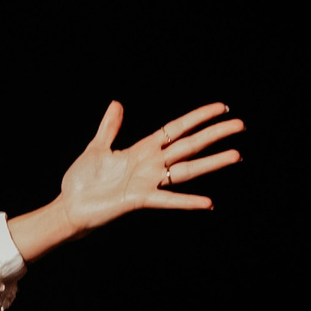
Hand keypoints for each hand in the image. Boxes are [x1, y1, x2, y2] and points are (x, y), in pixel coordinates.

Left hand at [10, 102, 245, 259]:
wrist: (69, 207)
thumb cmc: (82, 181)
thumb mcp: (97, 148)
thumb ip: (110, 127)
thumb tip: (117, 103)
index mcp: (143, 149)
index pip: (177, 129)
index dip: (198, 117)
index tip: (221, 108)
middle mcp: (151, 164)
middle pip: (189, 145)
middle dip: (214, 134)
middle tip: (241, 125)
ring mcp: (148, 182)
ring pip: (186, 169)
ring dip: (211, 163)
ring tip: (236, 155)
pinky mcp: (139, 199)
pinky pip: (167, 199)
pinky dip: (187, 202)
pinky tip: (208, 202)